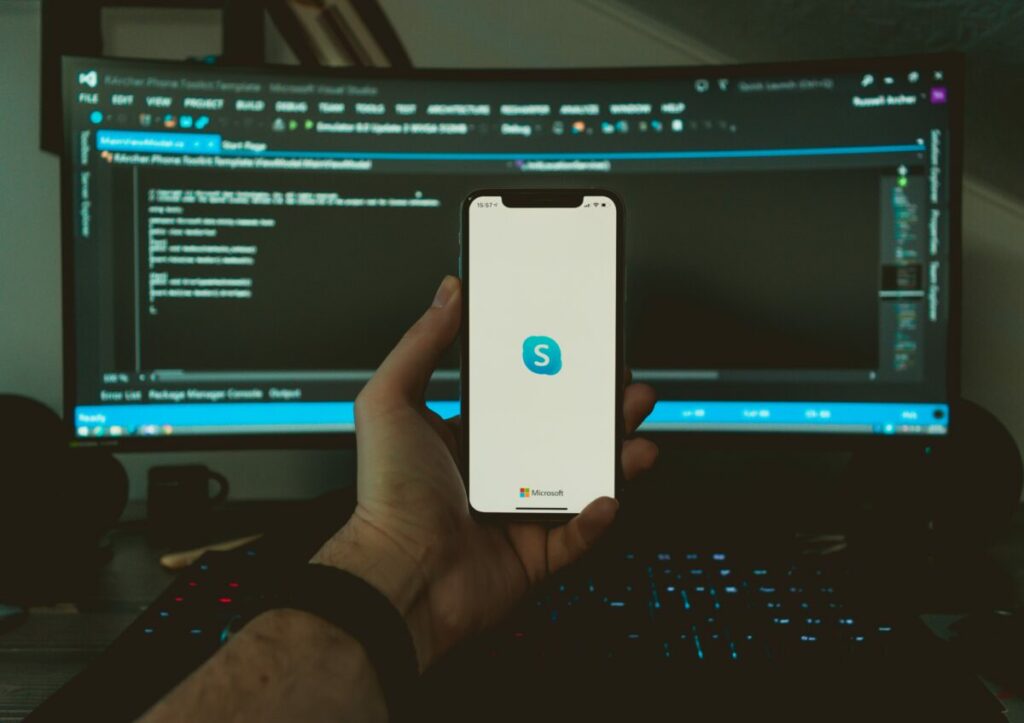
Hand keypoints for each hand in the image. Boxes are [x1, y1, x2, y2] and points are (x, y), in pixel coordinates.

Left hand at [313, 275, 657, 668]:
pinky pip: (579, 534)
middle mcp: (496, 472)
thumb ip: (420, 344)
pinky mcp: (536, 554)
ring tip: (635, 431)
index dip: (555, 374)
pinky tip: (606, 496)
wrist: (398, 577)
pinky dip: (598, 517)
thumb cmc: (387, 497)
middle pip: (562, 432)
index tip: (580, 349)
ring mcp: (519, 512)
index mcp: (465, 436)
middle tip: (622, 385)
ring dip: (614, 455)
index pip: (521, 397)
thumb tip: (447, 295)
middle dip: (599, 408)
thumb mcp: (391, 402)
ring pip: (581, 478)